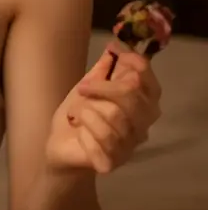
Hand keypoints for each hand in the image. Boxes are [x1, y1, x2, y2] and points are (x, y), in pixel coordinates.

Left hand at [45, 44, 161, 174]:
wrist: (58, 147)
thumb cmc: (77, 117)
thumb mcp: (86, 89)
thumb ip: (101, 71)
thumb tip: (113, 47)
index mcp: (140, 107)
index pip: (151, 84)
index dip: (137, 64)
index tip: (116, 50)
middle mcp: (141, 127)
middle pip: (132, 97)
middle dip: (103, 87)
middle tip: (83, 88)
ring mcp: (129, 147)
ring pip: (113, 116)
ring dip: (86, 111)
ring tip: (76, 115)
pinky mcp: (112, 162)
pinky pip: (101, 139)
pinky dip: (83, 132)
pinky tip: (78, 133)